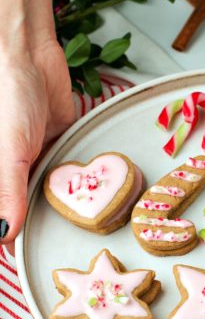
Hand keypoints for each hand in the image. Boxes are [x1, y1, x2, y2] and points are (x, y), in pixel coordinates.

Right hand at [0, 39, 74, 253]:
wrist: (32, 61)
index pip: (0, 216)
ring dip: (55, 211)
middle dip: (29, 228)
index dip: (6, 236)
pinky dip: (70, 189)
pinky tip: (83, 203)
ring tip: (71, 228)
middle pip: (17, 211)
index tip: (17, 258)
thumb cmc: (9, 98)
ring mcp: (30, 166)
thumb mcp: (8, 152)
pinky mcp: (53, 155)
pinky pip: (61, 180)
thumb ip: (7, 193)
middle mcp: (8, 175)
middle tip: (47, 245)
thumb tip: (4, 234)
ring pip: (41, 199)